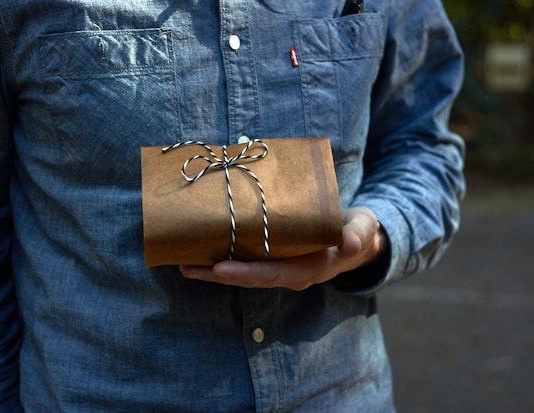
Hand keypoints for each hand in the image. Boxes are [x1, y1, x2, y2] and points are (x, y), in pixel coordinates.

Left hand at [179, 207, 387, 290]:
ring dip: (213, 271)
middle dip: (219, 275)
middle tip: (187, 267)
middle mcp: (292, 273)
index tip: (220, 268)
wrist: (355, 239)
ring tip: (184, 264)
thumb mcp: (362, 229)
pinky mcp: (274, 260)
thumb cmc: (356, 231)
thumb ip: (357, 234)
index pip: (275, 274)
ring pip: (244, 273)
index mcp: (311, 268)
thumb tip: (350, 243)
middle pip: (250, 278)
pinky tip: (200, 255)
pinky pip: (247, 263)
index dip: (247, 273)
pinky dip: (223, 261)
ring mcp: (281, 269)